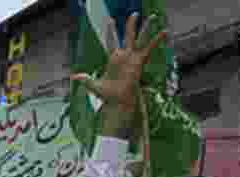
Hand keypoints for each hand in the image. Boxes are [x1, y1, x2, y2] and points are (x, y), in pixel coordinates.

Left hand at [71, 13, 166, 139]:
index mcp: (113, 58)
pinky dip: (157, 40)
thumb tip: (73, 76)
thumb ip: (85, 78)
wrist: (117, 100)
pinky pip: (150, 48)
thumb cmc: (107, 94)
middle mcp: (124, 56)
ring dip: (144, 28)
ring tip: (150, 17)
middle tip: (134, 14)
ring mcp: (132, 57)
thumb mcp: (93, 84)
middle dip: (130, 25)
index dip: (111, 32)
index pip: (112, 41)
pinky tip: (165, 31)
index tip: (110, 21)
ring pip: (139, 39)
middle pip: (127, 36)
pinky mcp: (139, 61)